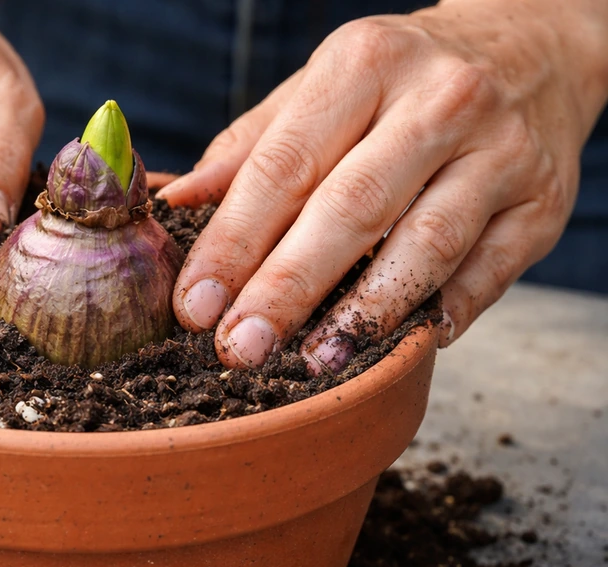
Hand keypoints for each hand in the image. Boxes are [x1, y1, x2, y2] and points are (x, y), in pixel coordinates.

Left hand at [159, 0, 607, 372]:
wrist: (531, 52)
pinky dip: (442, 312)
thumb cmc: (399, 82)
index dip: (234, 242)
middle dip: (287, 287)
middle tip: (239, 347)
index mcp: (365, 63)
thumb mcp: (322, 86)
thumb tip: (179, 202)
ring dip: (365, 313)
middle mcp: (440, 100)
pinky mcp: (542, 204)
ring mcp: (501, 152)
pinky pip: (488, 273)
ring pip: (427, 245)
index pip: (285, 165)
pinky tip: (401, 343)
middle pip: (352, 208)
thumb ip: (251, 147)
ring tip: (315, 360)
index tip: (194, 306)